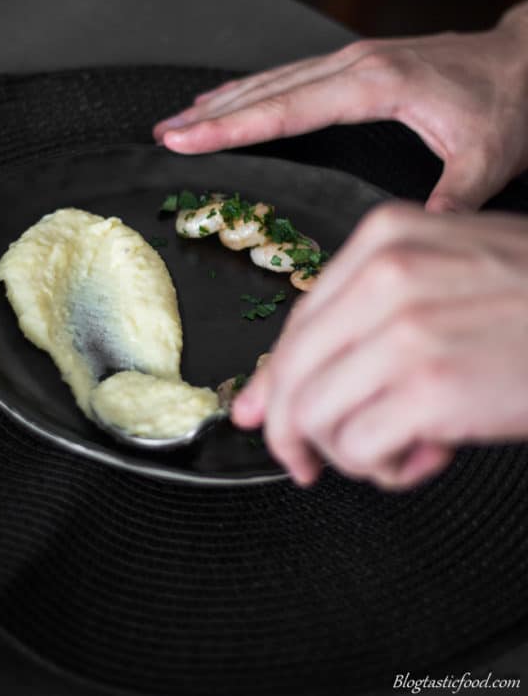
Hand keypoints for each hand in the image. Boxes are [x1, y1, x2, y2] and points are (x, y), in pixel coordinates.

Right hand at [153, 2, 527, 211]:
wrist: (527, 61)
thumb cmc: (507, 104)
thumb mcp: (486, 159)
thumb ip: (448, 200)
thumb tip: (414, 240)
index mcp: (375, 84)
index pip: (286, 108)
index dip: (231, 126)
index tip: (187, 137)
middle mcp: (357, 65)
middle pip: (267, 90)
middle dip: (211, 113)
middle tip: (164, 133)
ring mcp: (356, 60)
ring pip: (275, 79)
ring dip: (226, 99)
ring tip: (182, 118)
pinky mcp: (359, 65)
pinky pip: (294, 76)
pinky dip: (256, 90)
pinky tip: (235, 100)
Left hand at [231, 201, 527, 488]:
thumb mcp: (445, 279)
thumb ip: (364, 321)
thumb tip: (275, 390)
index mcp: (385, 238)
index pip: (296, 324)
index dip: (273, 382)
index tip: (261, 415)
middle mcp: (386, 275)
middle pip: (291, 371)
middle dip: (291, 430)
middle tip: (308, 461)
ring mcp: (406, 328)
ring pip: (313, 414)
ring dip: (347, 451)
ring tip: (397, 449)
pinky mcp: (432, 386)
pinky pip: (359, 448)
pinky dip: (382, 468)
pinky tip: (423, 455)